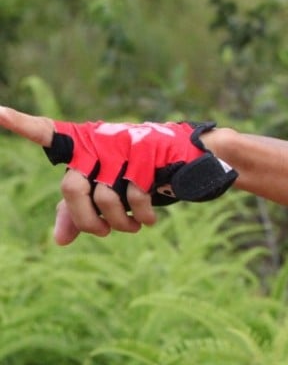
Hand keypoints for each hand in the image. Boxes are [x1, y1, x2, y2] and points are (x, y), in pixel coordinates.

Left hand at [0, 106, 236, 244]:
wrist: (187, 157)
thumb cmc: (141, 172)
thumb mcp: (107, 190)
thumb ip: (77, 212)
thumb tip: (60, 240)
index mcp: (83, 145)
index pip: (47, 133)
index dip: (22, 124)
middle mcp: (98, 143)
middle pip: (71, 189)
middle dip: (87, 221)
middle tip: (102, 234)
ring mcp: (122, 149)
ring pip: (103, 199)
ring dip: (118, 224)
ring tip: (130, 228)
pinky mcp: (146, 158)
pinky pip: (133, 199)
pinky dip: (140, 217)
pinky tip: (148, 220)